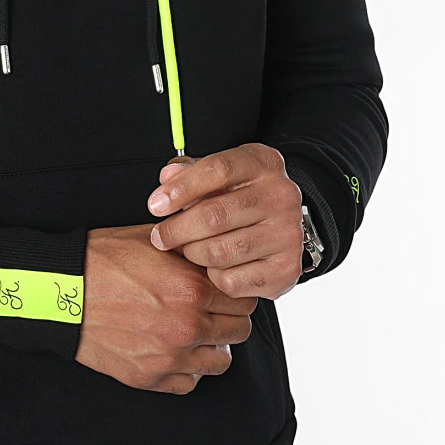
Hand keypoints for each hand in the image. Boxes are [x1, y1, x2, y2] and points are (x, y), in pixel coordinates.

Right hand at [74, 224, 257, 393]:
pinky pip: (189, 383)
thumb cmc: (101, 259)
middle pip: (238, 330)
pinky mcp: (149, 377)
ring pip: (221, 361)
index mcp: (192, 288)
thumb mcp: (152, 240)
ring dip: (212, 345)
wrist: (61, 289)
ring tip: (195, 332)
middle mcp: (187, 325)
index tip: (223, 290)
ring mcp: (169, 355)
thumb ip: (190, 249)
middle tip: (211, 309)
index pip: (244, 299)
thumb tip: (215, 246)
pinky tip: (174, 350)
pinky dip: (187, 369)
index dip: (234, 291)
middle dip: (228, 317)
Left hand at [146, 143, 303, 300]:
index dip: (181, 189)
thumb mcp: (221, 175)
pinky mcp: (286, 270)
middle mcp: (282, 197)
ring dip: (192, 254)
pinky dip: (213, 276)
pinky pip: (232, 280)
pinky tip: (214, 265)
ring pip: (219, 251)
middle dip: (176, 229)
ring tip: (187, 249)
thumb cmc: (243, 196)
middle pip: (214, 215)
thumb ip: (191, 172)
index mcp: (264, 164)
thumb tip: (167, 177)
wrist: (283, 226)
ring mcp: (288, 234)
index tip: (155, 205)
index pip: (218, 170)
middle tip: (160, 237)